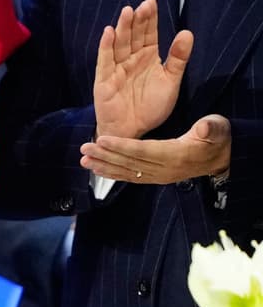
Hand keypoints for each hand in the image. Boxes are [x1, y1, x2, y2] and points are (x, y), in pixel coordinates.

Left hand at [81, 114, 230, 184]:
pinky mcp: (156, 178)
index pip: (143, 151)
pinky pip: (131, 177)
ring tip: (84, 161)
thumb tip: (204, 128)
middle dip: (106, 156)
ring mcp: (160, 176)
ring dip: (104, 166)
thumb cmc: (217, 138)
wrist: (223, 158)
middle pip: (130, 163)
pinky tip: (97, 169)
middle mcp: (165, 169)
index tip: (102, 140)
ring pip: (128, 172)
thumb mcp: (218, 129)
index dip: (122, 146)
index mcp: (177, 155)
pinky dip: (114, 173)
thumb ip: (211, 128)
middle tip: (84, 149)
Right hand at [94, 0, 188, 140]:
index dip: (150, 19)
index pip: (148, 34)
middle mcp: (131, 60)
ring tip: (127, 12)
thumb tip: (187, 32)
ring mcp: (116, 68)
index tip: (151, 3)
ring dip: (123, 28)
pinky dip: (106, 46)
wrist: (133, 131)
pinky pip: (105, 60)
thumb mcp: (171, 82)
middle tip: (143, 5)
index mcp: (148, 58)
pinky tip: (109, 32)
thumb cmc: (151, 108)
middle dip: (138, 20)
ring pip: (120, 44)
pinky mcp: (104, 79)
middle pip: (134, 36)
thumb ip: (178, 58)